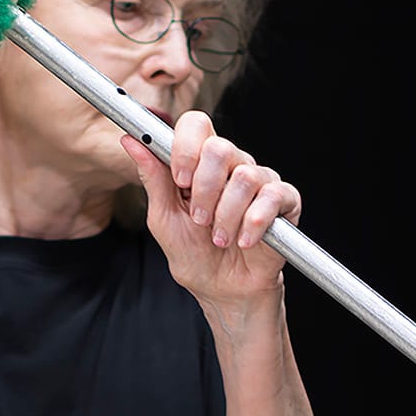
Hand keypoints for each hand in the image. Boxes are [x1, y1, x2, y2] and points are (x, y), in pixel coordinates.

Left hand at [121, 112, 299, 312]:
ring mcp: (260, 181)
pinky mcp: (284, 200)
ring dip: (226, 215)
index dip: (185, 147)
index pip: (196, 124)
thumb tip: (130, 141)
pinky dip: (253, 224)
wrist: (222, 290)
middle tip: (199, 218)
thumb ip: (152, 178)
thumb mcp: (164, 217)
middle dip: (204, 190)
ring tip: (220, 238)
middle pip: (220, 147)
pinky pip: (273, 197)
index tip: (179, 179)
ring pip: (245, 177)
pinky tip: (244, 241)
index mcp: (201, 163)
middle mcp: (232, 165)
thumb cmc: (194, 253)